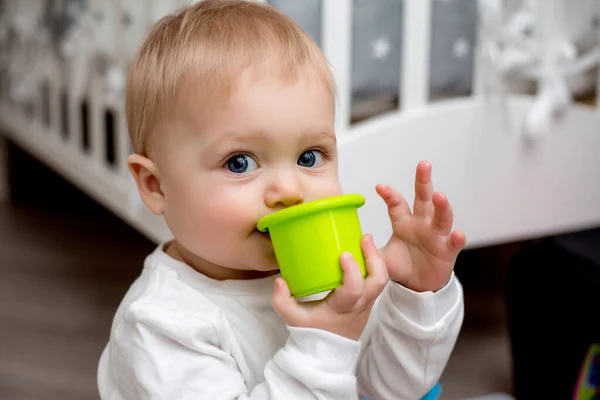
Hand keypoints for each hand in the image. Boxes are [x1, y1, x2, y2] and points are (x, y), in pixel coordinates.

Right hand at [271, 234, 388, 340]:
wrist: (327, 354)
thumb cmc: (312, 335)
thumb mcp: (292, 319)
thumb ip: (282, 301)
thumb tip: (280, 280)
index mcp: (343, 309)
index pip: (354, 290)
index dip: (352, 271)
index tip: (344, 254)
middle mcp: (360, 306)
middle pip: (378, 281)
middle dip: (374, 257)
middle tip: (364, 237)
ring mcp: (367, 303)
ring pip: (381, 280)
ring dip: (376, 258)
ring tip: (365, 240)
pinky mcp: (368, 300)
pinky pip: (377, 281)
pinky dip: (373, 264)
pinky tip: (362, 251)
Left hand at [377, 161, 465, 292]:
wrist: (418, 286)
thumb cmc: (402, 266)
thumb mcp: (381, 259)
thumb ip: (368, 252)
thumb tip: (351, 245)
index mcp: (403, 223)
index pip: (396, 204)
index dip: (389, 195)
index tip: (379, 187)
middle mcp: (421, 224)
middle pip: (423, 199)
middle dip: (423, 181)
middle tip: (423, 164)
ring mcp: (436, 235)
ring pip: (441, 217)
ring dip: (441, 206)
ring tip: (439, 196)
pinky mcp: (447, 250)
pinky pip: (453, 243)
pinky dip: (457, 238)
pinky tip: (458, 233)